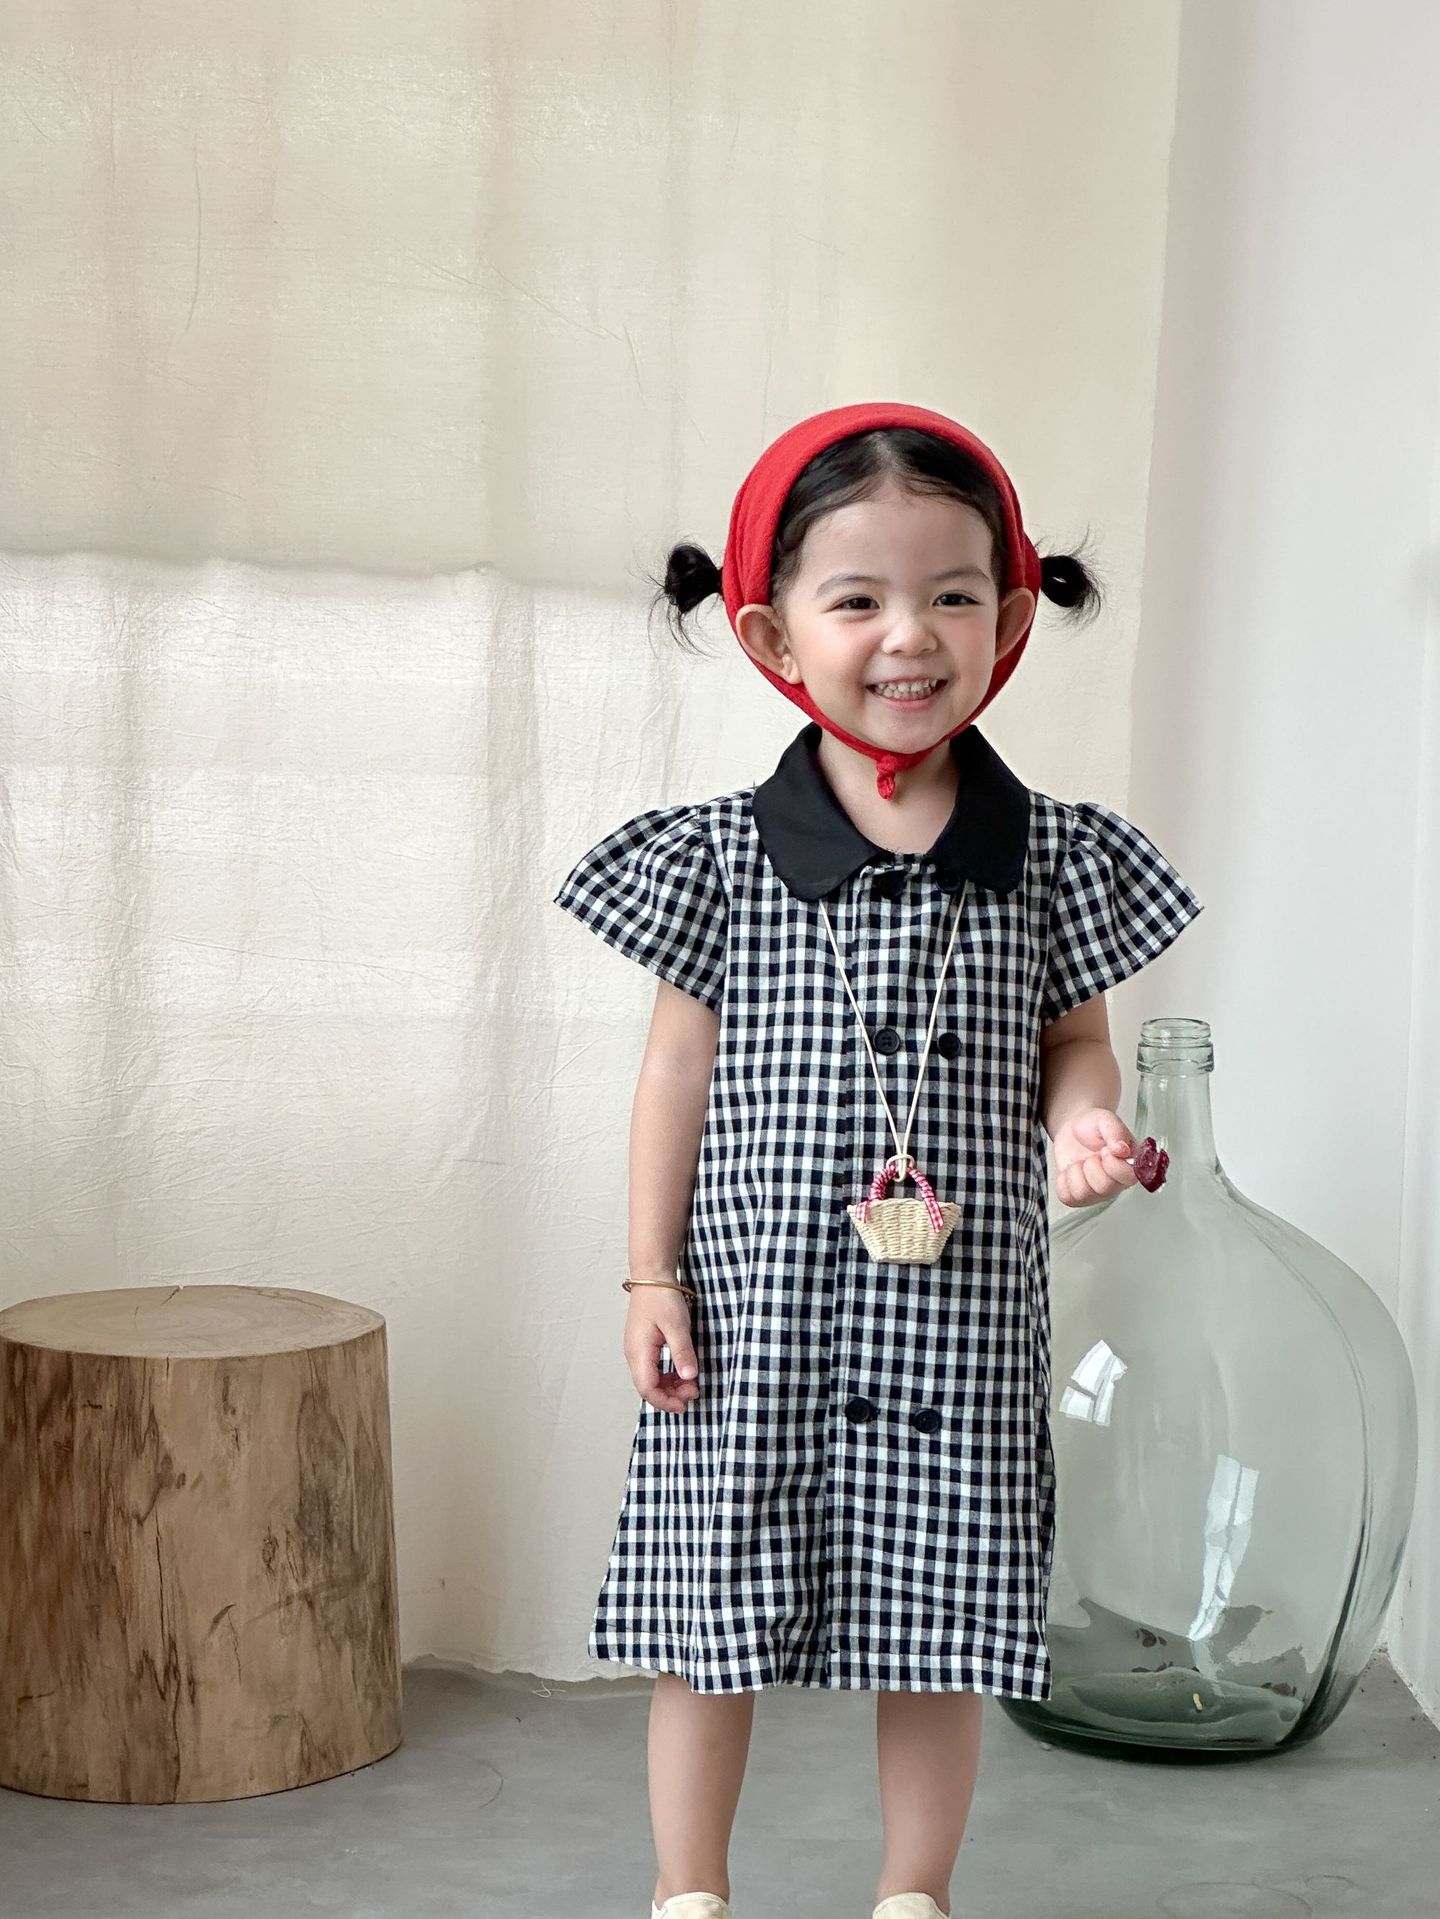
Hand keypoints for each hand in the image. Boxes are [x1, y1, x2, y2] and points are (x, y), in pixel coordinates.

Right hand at [623, 1284, 700, 1414]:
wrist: (652, 1277)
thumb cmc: (662, 1298)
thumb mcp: (677, 1325)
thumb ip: (682, 1353)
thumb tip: (689, 1377)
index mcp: (639, 1352)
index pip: (648, 1389)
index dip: (665, 1401)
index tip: (685, 1404)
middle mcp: (633, 1354)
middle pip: (648, 1388)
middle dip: (670, 1396)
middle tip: (693, 1392)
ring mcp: (636, 1350)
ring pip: (650, 1380)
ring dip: (669, 1386)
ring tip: (690, 1383)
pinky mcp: (642, 1346)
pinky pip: (652, 1369)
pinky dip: (666, 1376)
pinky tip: (681, 1372)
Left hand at [1052, 1106, 1144, 1208]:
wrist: (1073, 1129)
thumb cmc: (1093, 1126)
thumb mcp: (1105, 1119)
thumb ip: (1116, 1132)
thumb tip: (1122, 1149)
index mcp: (1129, 1166)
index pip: (1128, 1178)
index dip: (1113, 1165)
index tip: (1105, 1151)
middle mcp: (1116, 1183)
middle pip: (1103, 1187)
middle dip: (1091, 1165)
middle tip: (1092, 1154)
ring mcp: (1096, 1193)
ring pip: (1083, 1194)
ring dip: (1076, 1172)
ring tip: (1081, 1162)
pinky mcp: (1078, 1196)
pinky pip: (1067, 1197)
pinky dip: (1064, 1181)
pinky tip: (1071, 1170)